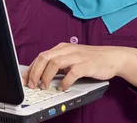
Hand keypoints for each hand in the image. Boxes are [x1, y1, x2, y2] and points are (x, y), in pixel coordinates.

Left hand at [22, 43, 136, 90]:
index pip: (41, 56)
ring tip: (44, 87)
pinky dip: (65, 82)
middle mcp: (67, 50)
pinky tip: (62, 88)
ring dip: (46, 77)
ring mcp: (77, 56)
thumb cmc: (91, 59)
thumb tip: (41, 75)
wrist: (112, 57)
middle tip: (32, 85)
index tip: (24, 79)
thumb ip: (58, 64)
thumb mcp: (71, 58)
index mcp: (61, 48)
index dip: (31, 68)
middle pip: (44, 58)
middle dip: (35, 72)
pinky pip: (72, 73)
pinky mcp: (86, 65)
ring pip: (55, 64)